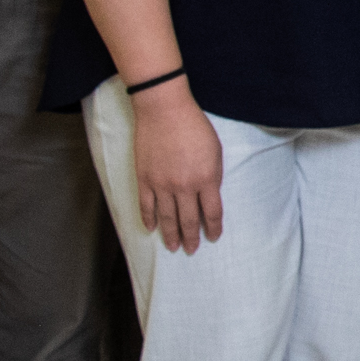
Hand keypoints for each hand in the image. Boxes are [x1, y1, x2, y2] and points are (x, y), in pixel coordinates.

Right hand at [133, 80, 224, 253]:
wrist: (164, 110)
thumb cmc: (194, 127)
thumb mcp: (215, 151)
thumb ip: (212, 176)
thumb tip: (208, 195)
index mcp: (206, 179)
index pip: (212, 213)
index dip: (213, 228)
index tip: (213, 237)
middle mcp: (184, 186)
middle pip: (189, 220)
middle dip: (191, 238)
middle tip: (191, 250)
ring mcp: (162, 184)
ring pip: (167, 218)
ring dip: (170, 235)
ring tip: (173, 247)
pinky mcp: (144, 179)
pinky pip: (146, 206)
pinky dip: (149, 219)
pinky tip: (151, 229)